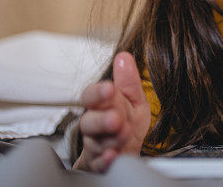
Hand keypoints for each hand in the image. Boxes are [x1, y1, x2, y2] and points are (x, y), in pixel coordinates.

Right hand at [73, 52, 150, 172]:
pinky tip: (112, 156)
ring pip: (95, 143)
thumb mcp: (133, 100)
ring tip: (122, 133)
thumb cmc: (127, 123)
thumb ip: (128, 82)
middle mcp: (94, 125)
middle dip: (102, 119)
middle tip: (116, 118)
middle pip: (89, 122)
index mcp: (101, 106)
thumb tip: (124, 57)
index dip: (98, 93)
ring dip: (108, 139)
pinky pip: (98, 164)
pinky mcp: (99, 164)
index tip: (109, 88)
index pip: (91, 96)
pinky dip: (104, 160)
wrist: (125, 152)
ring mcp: (95, 145)